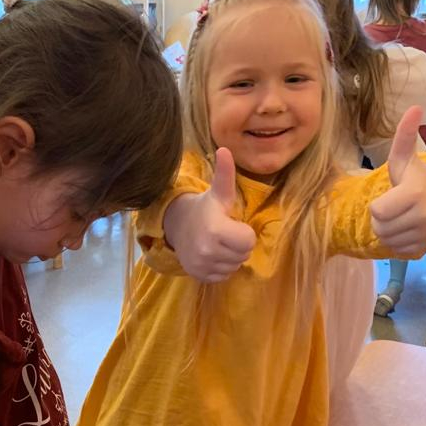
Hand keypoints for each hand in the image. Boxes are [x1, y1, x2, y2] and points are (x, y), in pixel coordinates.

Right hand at [162, 147, 256, 282]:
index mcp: (215, 229)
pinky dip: (221, 267)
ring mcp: (202, 266)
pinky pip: (223, 276)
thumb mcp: (218, 192)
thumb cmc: (205, 208)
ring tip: (218, 243)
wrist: (177, 225)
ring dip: (230, 256)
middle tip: (225, 233)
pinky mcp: (199, 276)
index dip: (244, 232)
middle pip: (243, 255)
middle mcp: (207, 251)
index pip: (248, 241)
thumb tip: (225, 149)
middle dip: (238, 245)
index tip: (232, 224)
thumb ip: (225, 174)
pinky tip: (212, 254)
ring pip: (234, 266)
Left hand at [370, 105, 425, 257]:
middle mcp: (424, 217)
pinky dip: (397, 241)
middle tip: (395, 206)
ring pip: (386, 240)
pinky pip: (396, 250)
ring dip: (388, 230)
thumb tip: (414, 107)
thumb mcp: (403, 158)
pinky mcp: (424, 249)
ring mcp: (425, 235)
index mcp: (415, 195)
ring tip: (401, 216)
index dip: (378, 204)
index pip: (377, 211)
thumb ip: (404, 136)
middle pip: (379, 227)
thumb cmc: (413, 178)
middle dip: (381, 218)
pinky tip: (407, 227)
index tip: (391, 194)